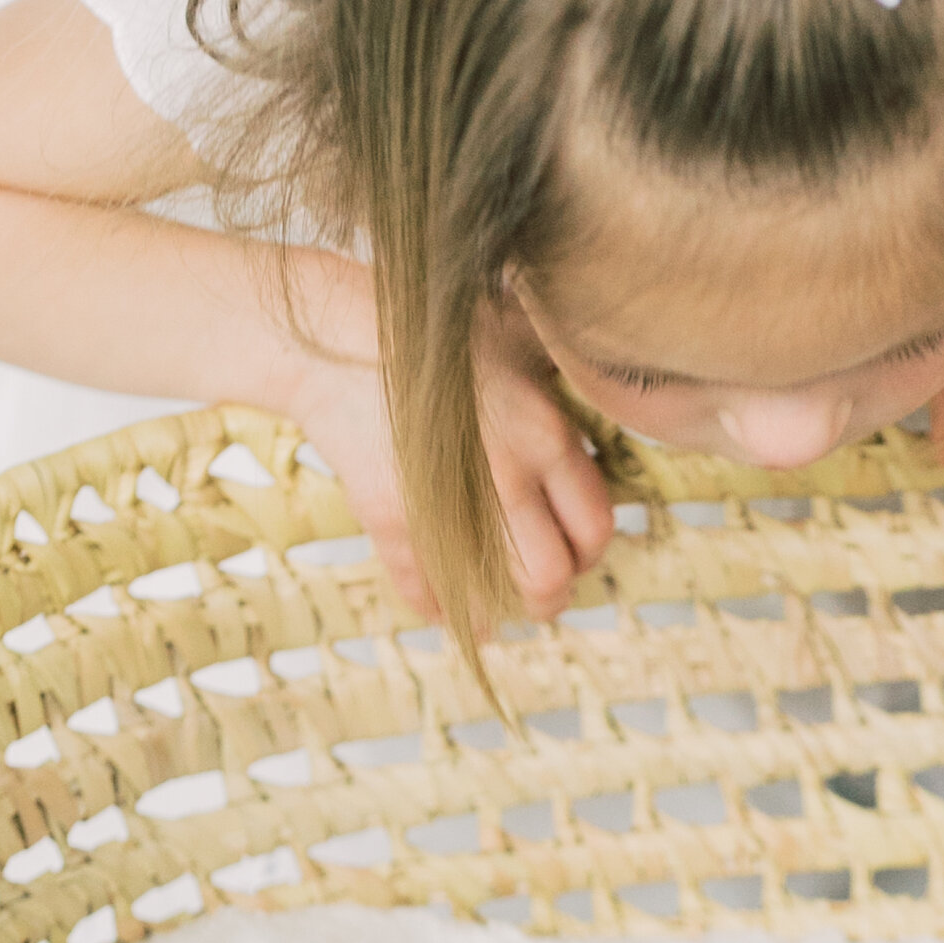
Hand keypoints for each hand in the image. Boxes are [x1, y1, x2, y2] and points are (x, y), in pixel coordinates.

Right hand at [267, 256, 613, 622]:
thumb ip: (563, 371)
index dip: (591, 552)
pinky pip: (421, 587)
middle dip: (553, 595)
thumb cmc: (436, 329)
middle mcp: (505, 476)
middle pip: (551, 574)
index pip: (594, 525)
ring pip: (493, 592)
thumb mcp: (520, 335)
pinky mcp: (390, 518)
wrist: (339, 334)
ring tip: (503, 611)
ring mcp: (446, 502)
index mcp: (546, 434)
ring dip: (503, 612)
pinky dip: (436, 609)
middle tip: (546, 594)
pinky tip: (444, 613)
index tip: (580, 554)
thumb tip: (604, 381)